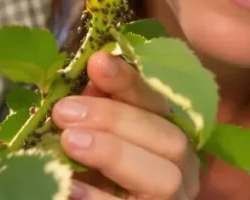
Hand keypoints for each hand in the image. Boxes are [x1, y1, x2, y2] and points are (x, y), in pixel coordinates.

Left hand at [51, 51, 200, 198]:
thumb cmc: (96, 182)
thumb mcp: (95, 143)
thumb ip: (96, 114)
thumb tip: (88, 79)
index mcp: (171, 142)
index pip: (160, 104)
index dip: (130, 81)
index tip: (97, 63)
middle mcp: (185, 173)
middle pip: (170, 138)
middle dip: (117, 118)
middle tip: (64, 112)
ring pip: (166, 177)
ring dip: (116, 153)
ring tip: (69, 142)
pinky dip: (99, 198)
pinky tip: (71, 187)